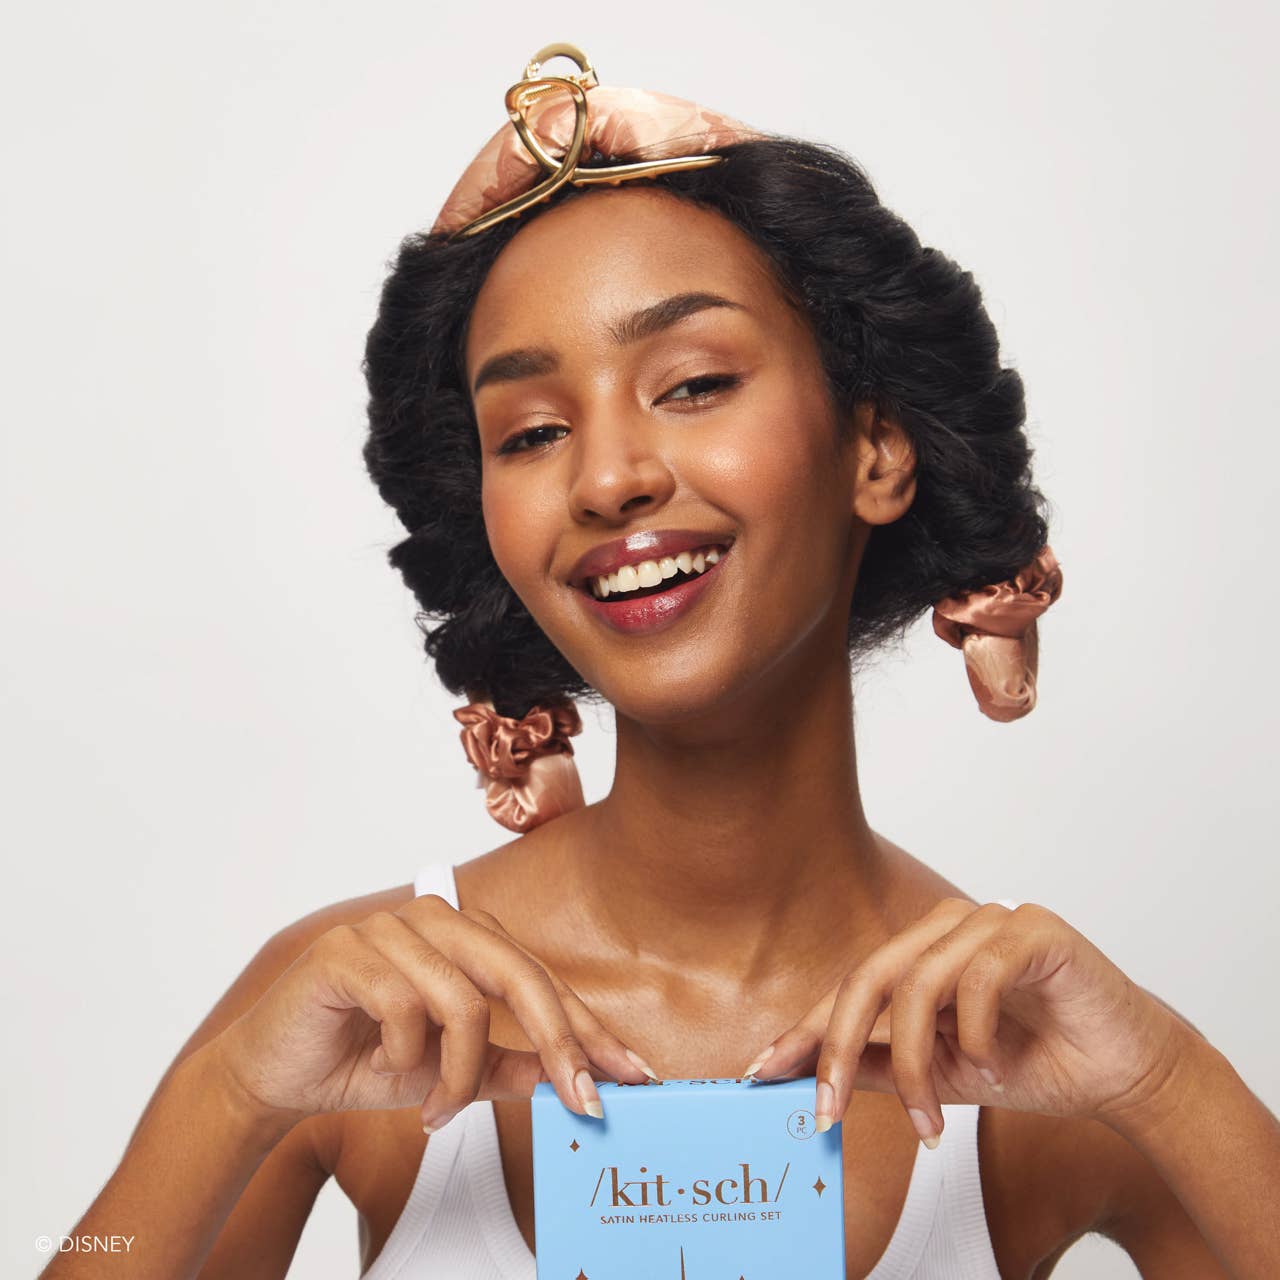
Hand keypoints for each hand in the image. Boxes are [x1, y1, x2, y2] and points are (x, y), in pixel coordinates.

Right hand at [217, 896, 655, 1132]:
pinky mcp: (345, 949)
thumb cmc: (363, 1060)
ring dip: (456, 1072)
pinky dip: (404, 1058)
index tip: (629, 1076)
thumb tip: (573, 1078)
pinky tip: (385, 1073)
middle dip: (557, 1042)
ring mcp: (388, 927)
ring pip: (462, 1000)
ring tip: (436, 1108)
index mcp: (464, 936)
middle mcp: (434, 918)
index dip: (586, 1028)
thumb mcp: (450, 1073)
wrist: (274, 1074)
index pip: (540, 977)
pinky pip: (404, 1006)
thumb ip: (508, 1066)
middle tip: (579, 1099)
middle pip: (517, 973)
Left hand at [738, 899, 1188, 1147]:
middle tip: (826, 1110)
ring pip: (919, 982)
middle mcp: (948, 925)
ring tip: (933, 1119)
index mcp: (924, 950)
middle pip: (870, 975)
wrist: (1128, 1072)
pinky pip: (980, 977)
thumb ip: (883, 1067)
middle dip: (836, 1045)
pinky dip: (977, 1033)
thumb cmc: (1039, 1063)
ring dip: (917, 1063)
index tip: (764, 1074)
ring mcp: (991, 919)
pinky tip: (992, 1068)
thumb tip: (812, 1075)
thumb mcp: (945, 1075)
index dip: (806, 1030)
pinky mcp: (1034, 929)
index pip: (852, 985)